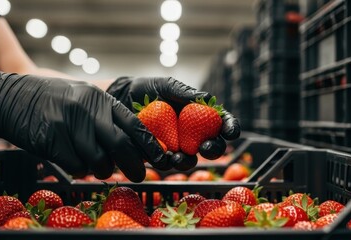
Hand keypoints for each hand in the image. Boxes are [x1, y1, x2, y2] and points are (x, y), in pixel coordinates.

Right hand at [0, 68, 167, 181]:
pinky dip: (78, 169)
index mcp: (100, 99)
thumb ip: (107, 118)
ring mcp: (69, 125)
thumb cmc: (54, 100)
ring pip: (98, 161)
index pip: (134, 124)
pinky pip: (75, 167)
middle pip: (121, 146)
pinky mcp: (51, 141)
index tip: (162, 159)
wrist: (11, 97)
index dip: (150, 145)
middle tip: (138, 175)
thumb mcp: (85, 99)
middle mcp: (88, 110)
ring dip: (101, 170)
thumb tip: (133, 147)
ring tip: (95, 165)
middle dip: (134, 166)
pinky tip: (72, 159)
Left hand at [107, 76, 240, 160]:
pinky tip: (162, 157)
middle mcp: (192, 133)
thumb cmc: (146, 89)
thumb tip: (207, 99)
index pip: (221, 122)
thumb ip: (185, 93)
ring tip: (179, 157)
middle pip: (212, 146)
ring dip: (188, 161)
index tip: (231, 131)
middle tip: (207, 147)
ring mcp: (176, 146)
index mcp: (199, 114)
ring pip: (190, 160)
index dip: (230, 127)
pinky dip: (167, 162)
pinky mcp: (159, 155)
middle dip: (214, 149)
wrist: (119, 99)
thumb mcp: (166, 86)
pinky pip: (167, 164)